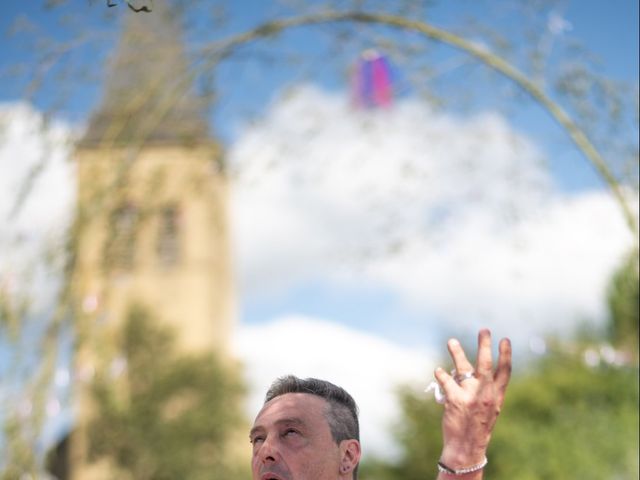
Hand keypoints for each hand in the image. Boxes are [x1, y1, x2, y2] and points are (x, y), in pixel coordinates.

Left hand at [434, 329, 511, 471]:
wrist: (467, 448)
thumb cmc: (476, 427)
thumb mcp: (489, 409)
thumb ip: (483, 390)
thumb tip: (462, 369)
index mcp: (497, 396)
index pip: (505, 372)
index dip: (506, 355)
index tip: (505, 339)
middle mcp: (486, 394)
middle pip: (486, 364)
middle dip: (485, 345)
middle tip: (484, 330)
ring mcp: (471, 396)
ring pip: (464, 368)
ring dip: (457, 353)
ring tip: (451, 341)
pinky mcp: (456, 400)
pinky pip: (447, 381)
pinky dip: (441, 374)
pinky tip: (438, 370)